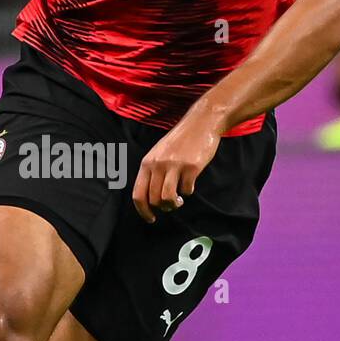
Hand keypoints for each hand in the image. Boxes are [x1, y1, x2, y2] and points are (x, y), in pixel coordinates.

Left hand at [132, 107, 220, 223]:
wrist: (201, 123)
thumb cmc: (180, 141)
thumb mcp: (159, 153)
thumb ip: (153, 172)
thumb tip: (151, 198)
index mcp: (147, 163)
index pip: (138, 194)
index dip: (143, 211)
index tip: (151, 218)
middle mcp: (158, 164)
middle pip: (154, 199)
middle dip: (163, 207)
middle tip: (172, 205)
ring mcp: (174, 165)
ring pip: (167, 198)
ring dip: (174, 205)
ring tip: (179, 201)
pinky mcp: (191, 167)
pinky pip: (186, 190)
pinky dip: (188, 191)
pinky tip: (190, 184)